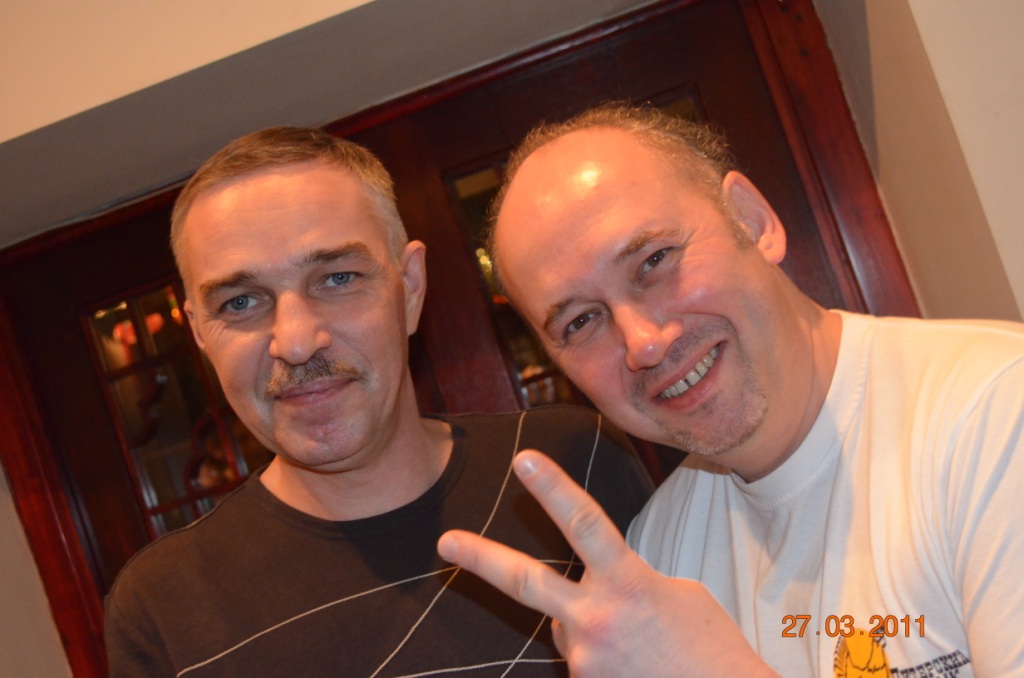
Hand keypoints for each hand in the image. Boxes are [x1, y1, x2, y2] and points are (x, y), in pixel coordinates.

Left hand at [437, 450, 776, 677]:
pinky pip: (580, 657)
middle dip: (480, 559)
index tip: (524, 459)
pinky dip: (600, 654)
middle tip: (445, 543)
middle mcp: (598, 620)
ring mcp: (586, 659)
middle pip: (526, 582)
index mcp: (629, 584)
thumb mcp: (677, 593)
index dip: (553, 488)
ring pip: (565, 626)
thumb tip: (578, 601)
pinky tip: (635, 665)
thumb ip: (622, 582)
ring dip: (590, 626)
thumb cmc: (709, 646)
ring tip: (638, 645)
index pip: (585, 524)